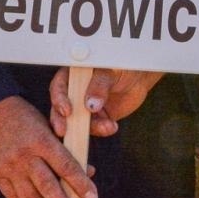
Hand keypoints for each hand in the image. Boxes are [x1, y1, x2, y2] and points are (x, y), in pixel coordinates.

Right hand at [0, 96, 96, 197]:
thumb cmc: (29, 119)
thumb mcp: (51, 126)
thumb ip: (68, 150)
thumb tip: (88, 172)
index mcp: (41, 139)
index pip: (65, 166)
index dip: (80, 184)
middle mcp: (25, 154)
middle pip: (47, 185)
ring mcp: (9, 166)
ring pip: (29, 195)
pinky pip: (12, 197)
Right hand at [48, 67, 163, 137]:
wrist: (139, 78)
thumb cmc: (123, 67)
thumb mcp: (111, 72)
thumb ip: (100, 85)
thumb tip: (90, 105)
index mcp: (74, 75)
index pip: (59, 86)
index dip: (59, 99)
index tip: (66, 111)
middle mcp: (76, 92)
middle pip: (60, 108)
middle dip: (61, 121)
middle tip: (64, 131)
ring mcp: (85, 107)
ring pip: (77, 122)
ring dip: (91, 127)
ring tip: (107, 126)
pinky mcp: (97, 118)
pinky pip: (95, 128)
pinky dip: (102, 129)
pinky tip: (112, 126)